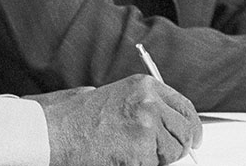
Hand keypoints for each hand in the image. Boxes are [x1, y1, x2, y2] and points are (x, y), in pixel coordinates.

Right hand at [27, 74, 201, 165]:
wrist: (52, 131)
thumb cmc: (75, 117)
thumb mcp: (114, 96)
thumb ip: (143, 104)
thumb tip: (165, 123)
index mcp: (144, 86)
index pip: (184, 107)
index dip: (191, 126)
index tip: (193, 139)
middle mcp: (149, 102)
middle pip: (185, 131)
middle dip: (176, 146)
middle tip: (161, 154)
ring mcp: (146, 127)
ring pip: (172, 153)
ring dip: (158, 158)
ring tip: (129, 153)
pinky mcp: (141, 151)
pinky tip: (120, 158)